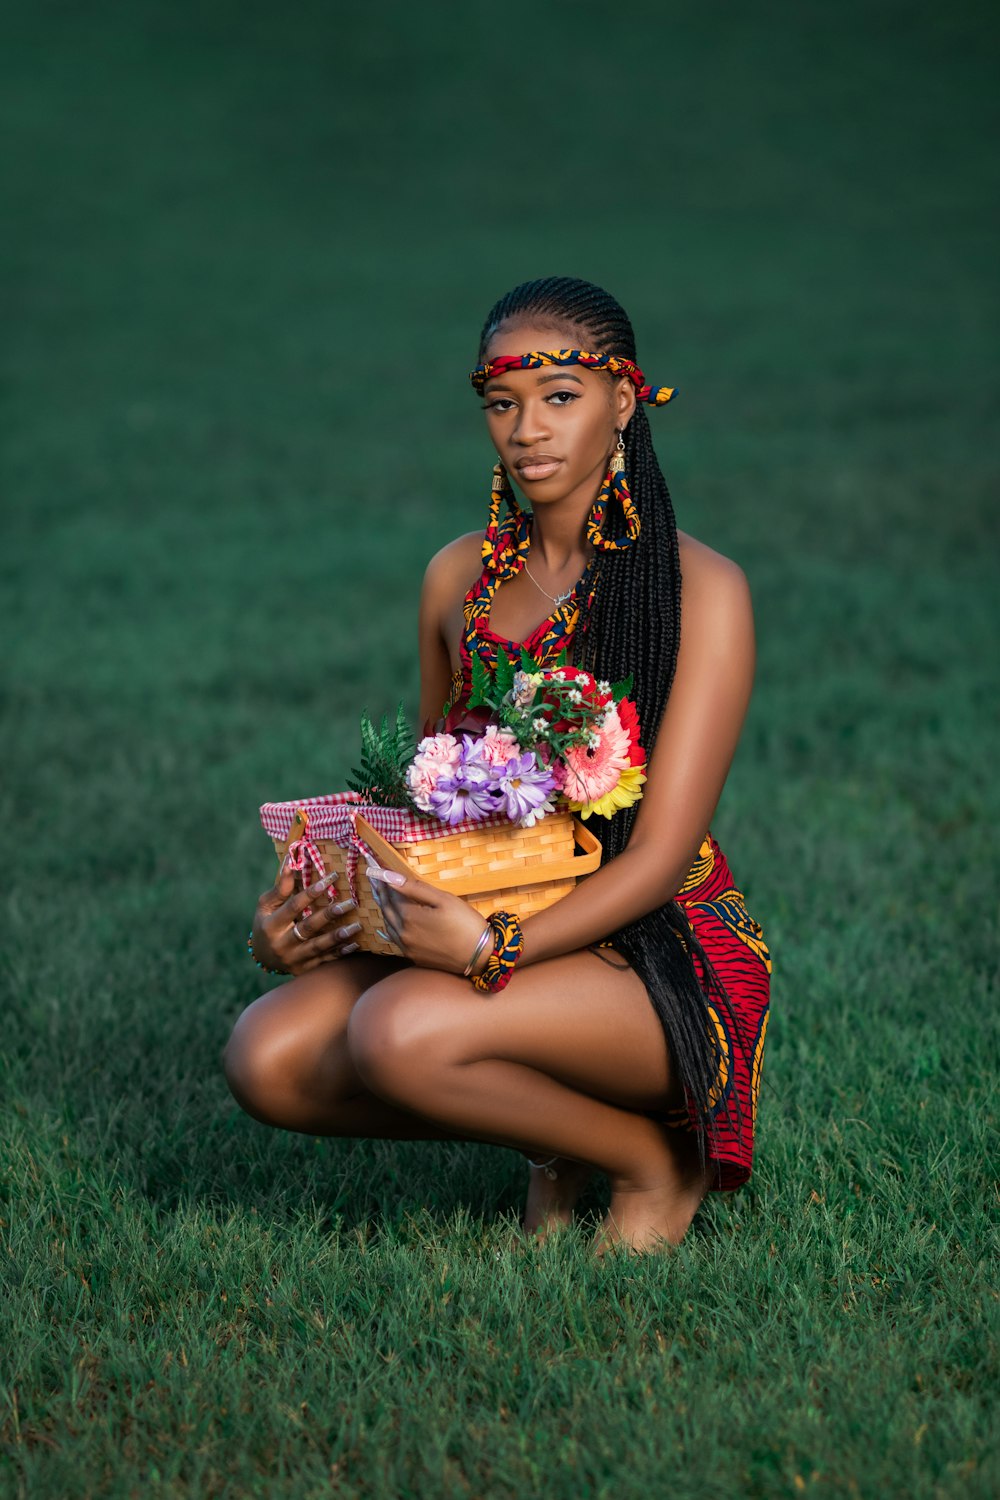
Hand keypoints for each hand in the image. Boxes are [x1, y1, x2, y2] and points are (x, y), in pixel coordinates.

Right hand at [251, 862, 362, 976]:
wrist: (263, 958)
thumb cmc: (266, 923)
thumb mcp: (266, 906)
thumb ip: (281, 887)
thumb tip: (290, 861)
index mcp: (271, 925)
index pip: (293, 906)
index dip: (311, 892)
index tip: (331, 878)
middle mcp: (282, 944)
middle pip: (308, 928)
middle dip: (330, 915)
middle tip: (350, 903)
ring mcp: (293, 959)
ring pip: (318, 947)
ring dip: (339, 937)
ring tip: (357, 926)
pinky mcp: (304, 970)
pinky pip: (324, 961)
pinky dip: (340, 953)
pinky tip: (355, 944)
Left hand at [367, 861, 491, 974]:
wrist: (480, 956)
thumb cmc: (466, 923)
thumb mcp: (443, 899)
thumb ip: (414, 888)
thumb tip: (389, 876)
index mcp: (409, 916)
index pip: (390, 893)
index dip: (383, 878)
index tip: (376, 866)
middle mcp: (403, 933)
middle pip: (385, 908)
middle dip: (379, 891)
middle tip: (373, 878)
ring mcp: (407, 948)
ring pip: (387, 924)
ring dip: (383, 908)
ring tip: (380, 894)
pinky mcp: (413, 957)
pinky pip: (394, 939)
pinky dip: (388, 926)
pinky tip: (387, 923)